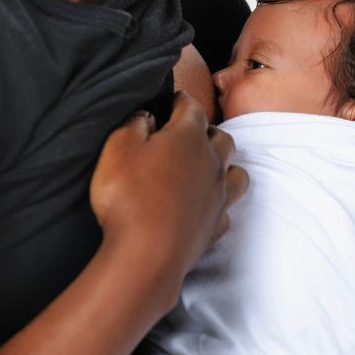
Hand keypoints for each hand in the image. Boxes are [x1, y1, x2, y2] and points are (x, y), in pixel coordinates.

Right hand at [90, 91, 247, 306]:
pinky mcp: (215, 226)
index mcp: (189, 137)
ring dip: (225, 165)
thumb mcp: (118, 148)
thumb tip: (147, 115)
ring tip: (208, 167)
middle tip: (189, 134)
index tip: (173, 99)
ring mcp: (218, 196)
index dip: (180, 100)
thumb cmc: (129, 196)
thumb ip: (134, 124)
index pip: (191, 107)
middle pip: (222, 138)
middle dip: (208, 131)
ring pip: (236, 172)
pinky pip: (225, 209)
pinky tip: (205, 207)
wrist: (147, 255)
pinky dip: (218, 204)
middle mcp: (212, 162)